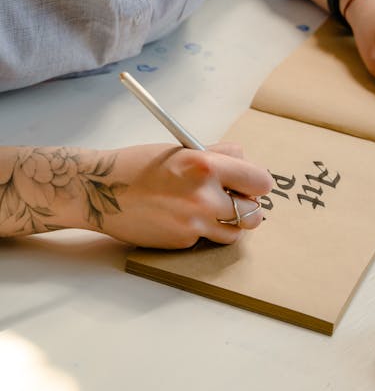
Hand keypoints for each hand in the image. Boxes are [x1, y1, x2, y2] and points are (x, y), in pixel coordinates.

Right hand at [103, 142, 272, 248]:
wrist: (100, 191)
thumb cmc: (137, 166)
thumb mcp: (180, 150)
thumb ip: (216, 154)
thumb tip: (244, 161)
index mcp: (206, 165)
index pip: (259, 181)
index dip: (257, 184)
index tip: (251, 185)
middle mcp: (204, 196)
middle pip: (254, 213)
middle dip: (248, 207)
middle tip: (234, 201)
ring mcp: (195, 222)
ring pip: (236, 232)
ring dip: (228, 223)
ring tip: (208, 211)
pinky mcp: (183, 240)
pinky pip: (207, 238)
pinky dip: (201, 231)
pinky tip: (180, 218)